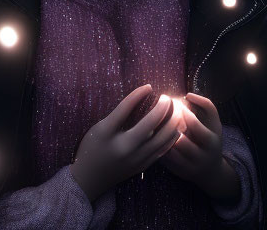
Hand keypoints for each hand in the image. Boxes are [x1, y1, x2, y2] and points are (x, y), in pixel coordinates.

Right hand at [69, 84, 180, 201]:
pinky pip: (163, 150)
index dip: (138, 94)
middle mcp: (125, 148)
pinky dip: (171, 137)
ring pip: (162, 139)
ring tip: (177, 109)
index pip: (126, 108)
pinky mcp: (142, 167)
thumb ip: (120, 112)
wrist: (90, 179)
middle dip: (163, 107)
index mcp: (110, 135)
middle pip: (150, 124)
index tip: (149, 86)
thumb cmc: (93, 147)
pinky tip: (176, 127)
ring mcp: (135, 160)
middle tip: (168, 97)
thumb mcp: (101, 127)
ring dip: (172, 122)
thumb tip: (142, 94)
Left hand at [158, 92, 237, 200]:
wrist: (211, 171)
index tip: (178, 104)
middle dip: (171, 128)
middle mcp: (201, 157)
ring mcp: (189, 168)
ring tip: (158, 125)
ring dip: (163, 138)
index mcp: (211, 142)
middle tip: (164, 115)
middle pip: (182, 142)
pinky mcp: (178, 173)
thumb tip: (188, 95)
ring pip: (170, 153)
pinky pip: (165, 160)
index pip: (196, 126)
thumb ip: (206, 105)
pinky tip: (156, 137)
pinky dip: (159, 147)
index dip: (185, 113)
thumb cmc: (211, 139)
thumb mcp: (215, 123)